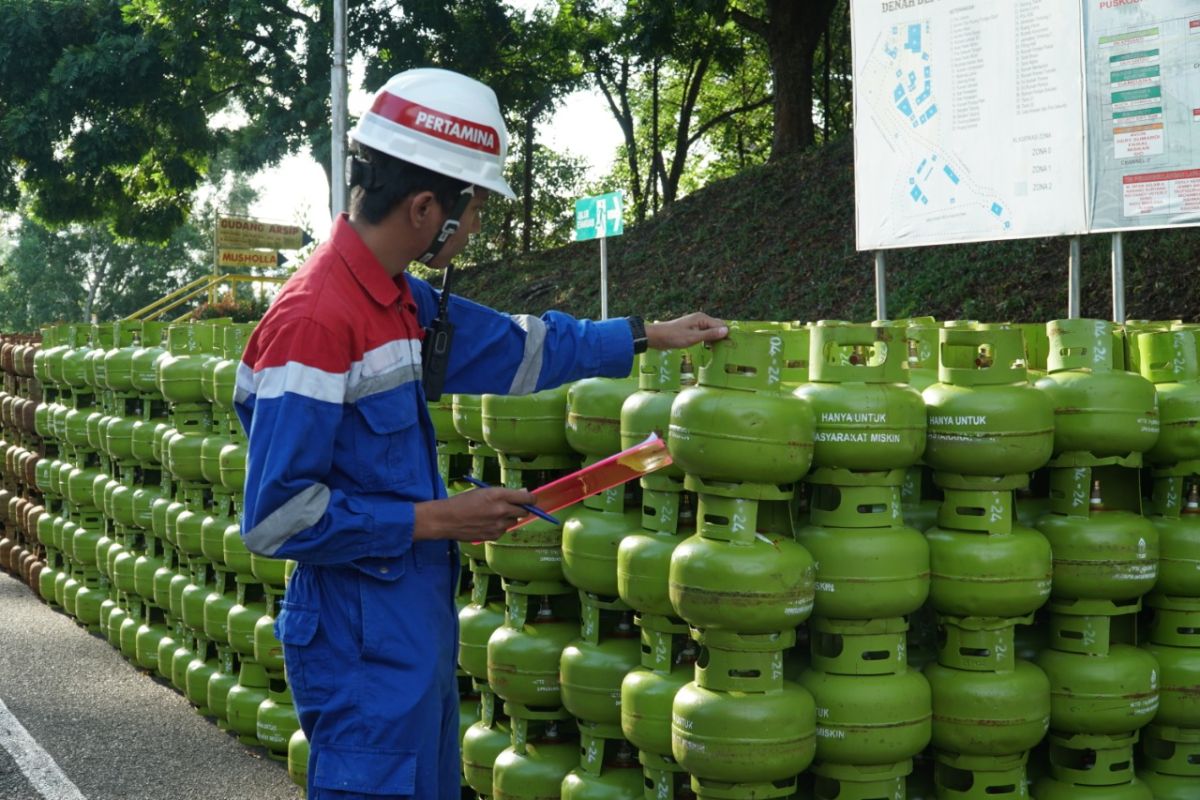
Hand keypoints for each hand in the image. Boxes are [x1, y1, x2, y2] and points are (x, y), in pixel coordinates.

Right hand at [413, 486, 536, 541]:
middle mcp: (501, 510)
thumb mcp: (483, 491)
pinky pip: (504, 531)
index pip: (527, 498)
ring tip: (492, 515)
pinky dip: (499, 527)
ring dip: (508, 518)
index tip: (531, 500)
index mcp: (498, 495)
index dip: (532, 499)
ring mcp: (498, 525)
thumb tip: (524, 494)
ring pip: (514, 522)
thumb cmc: (463, 502)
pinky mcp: (494, 536)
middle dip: (520, 508)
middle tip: (510, 507)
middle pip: (524, 511)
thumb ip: (505, 494)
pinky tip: (485, 524)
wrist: (446, 519)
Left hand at [646, 312, 728, 349]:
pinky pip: (705, 333)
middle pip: (718, 327)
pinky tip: (709, 348)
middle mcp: (701, 319)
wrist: (657, 337)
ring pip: (712, 331)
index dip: (726, 335)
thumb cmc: (673, 337)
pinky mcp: (692, 330)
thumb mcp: (693, 337)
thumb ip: (709, 334)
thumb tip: (726, 331)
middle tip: (725, 350)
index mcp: (702, 318)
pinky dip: (708, 340)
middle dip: (722, 336)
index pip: (721, 325)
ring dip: (715, 339)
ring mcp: (697, 324)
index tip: (730, 347)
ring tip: (719, 350)